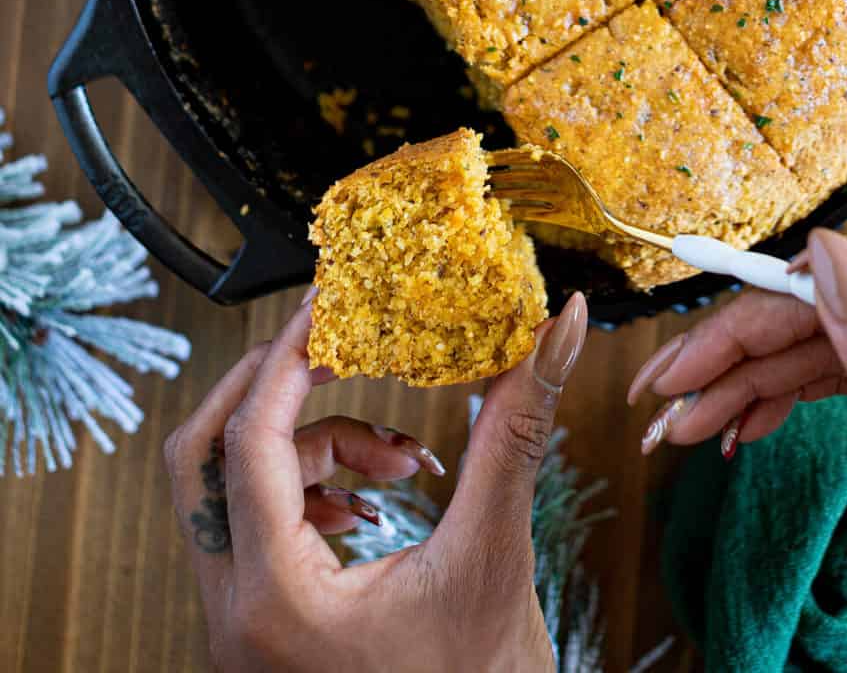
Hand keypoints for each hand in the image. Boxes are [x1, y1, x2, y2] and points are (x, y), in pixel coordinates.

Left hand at [165, 288, 587, 672]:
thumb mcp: (494, 553)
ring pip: (229, 489)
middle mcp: (235, 617)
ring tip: (399, 455)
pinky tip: (375, 497)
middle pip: (201, 458)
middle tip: (332, 348)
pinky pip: (253, 528)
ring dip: (309, 445)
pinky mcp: (260, 629)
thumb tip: (553, 332)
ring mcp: (240, 628)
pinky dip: (309, 490)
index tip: (329, 308)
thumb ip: (514, 432)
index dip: (288, 360)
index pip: (249, 442)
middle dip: (269, 389)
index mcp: (277, 600)